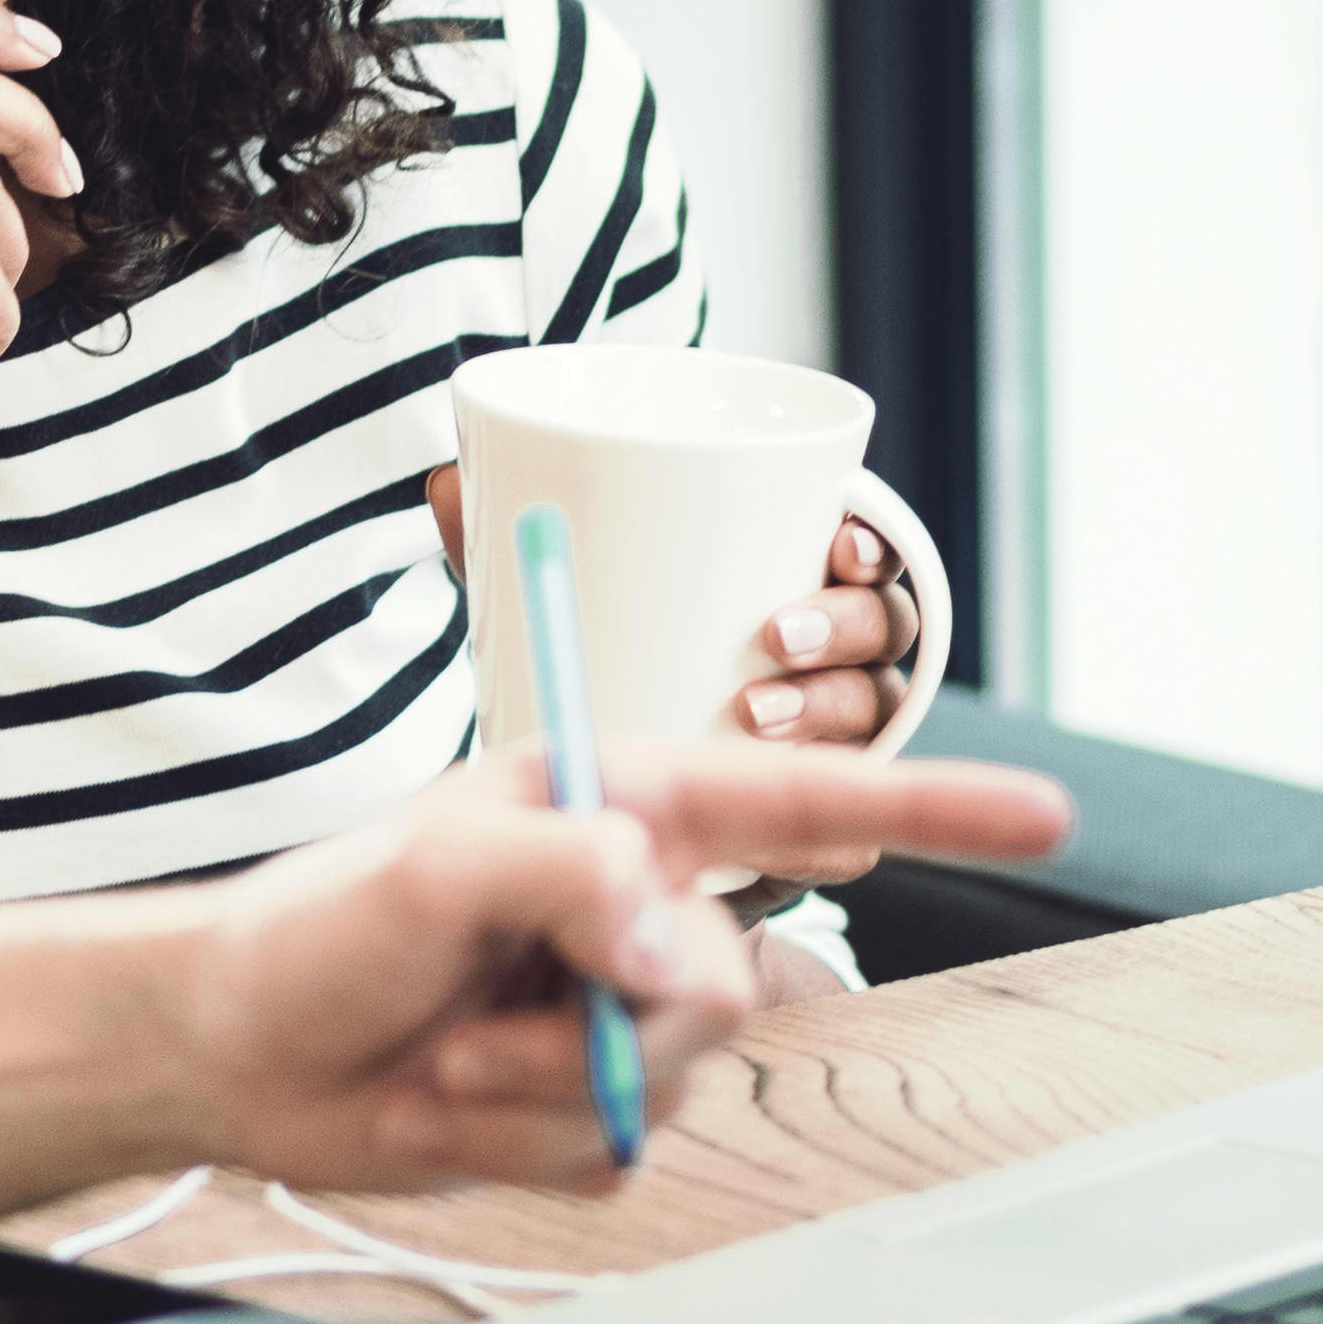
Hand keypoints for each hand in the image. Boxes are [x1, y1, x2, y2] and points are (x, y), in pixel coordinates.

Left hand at [160, 750, 1067, 1188]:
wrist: (236, 1050)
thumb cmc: (318, 929)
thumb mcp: (434, 868)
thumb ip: (572, 876)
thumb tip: (683, 949)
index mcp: (622, 811)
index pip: (808, 802)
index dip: (935, 807)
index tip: (1047, 813)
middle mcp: (635, 907)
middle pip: (733, 986)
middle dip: (604, 1017)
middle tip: (486, 1000)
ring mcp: (616, 1014)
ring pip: (672, 1085)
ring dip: (540, 1086)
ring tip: (447, 1048)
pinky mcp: (586, 1107)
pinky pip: (613, 1157)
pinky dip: (518, 1140)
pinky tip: (447, 1099)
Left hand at [422, 472, 928, 879]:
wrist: (544, 844)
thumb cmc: (571, 687)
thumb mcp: (531, 613)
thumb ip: (497, 547)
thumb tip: (444, 479)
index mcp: (775, 587)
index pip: (853, 555)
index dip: (864, 547)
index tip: (838, 543)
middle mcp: (814, 663)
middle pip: (878, 630)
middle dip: (844, 626)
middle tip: (774, 636)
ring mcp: (814, 751)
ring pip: (872, 718)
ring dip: (832, 713)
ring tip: (755, 710)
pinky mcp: (795, 841)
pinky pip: (848, 837)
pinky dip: (833, 831)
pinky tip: (801, 823)